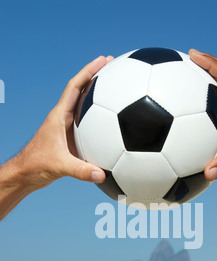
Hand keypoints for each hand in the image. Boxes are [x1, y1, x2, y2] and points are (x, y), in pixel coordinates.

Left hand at [16, 55, 113, 188]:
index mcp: (59, 116)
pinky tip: (116, 124)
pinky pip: (90, 124)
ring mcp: (68, 128)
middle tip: (115, 66)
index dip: (89, 71)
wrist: (27, 174)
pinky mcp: (72, 138)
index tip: (104, 60)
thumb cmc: (37, 166)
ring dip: (100, 96)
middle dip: (98, 77)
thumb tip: (102, 174)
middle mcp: (64, 118)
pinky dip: (102, 118)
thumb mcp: (60, 167)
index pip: (75, 87)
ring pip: (87, 107)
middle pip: (83, 91)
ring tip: (118, 88)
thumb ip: (81, 171)